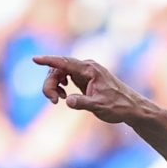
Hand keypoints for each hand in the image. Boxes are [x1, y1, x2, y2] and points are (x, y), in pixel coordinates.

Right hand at [31, 55, 154, 127]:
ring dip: (54, 85)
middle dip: (50, 83)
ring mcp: (85, 72)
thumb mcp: (100, 107)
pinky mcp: (84, 78)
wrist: (131, 107)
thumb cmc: (118, 106)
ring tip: (57, 100)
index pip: (65, 62)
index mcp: (90, 70)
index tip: (35, 59)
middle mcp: (86, 67)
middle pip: (58, 68)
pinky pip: (65, 76)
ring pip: (60, 72)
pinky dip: (60, 85)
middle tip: (52, 100)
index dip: (49, 61)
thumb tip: (68, 101)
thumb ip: (83, 103)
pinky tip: (63, 96)